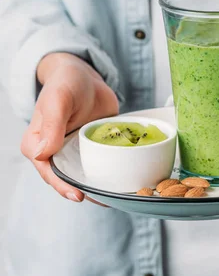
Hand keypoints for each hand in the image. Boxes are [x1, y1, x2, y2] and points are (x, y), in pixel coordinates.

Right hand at [21, 53, 118, 201]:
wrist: (85, 75)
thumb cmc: (66, 83)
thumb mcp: (58, 100)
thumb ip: (51, 125)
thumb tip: (41, 154)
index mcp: (37, 144)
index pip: (47, 172)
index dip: (62, 185)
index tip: (79, 195)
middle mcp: (54, 152)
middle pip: (67, 179)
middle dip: (83, 191)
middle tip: (103, 200)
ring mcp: (74, 152)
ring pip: (84, 175)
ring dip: (98, 186)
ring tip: (116, 196)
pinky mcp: (92, 148)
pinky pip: (100, 164)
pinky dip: (110, 173)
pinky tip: (124, 181)